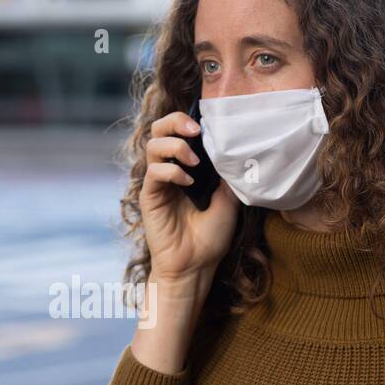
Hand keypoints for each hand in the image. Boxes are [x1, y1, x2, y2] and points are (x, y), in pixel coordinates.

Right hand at [140, 111, 238, 284]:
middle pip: (158, 128)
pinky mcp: (150, 196)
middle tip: (196, 131)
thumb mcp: (230, 198)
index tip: (209, 125)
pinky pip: (153, 172)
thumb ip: (227, 172)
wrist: (196, 265)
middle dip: (176, 121)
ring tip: (194, 161)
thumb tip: (235, 146)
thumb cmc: (211, 235)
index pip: (179, 130)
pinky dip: (171, 171)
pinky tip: (187, 182)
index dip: (189, 120)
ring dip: (175, 146)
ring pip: (152, 145)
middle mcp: (169, 169)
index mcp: (187, 165)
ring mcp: (158, 182)